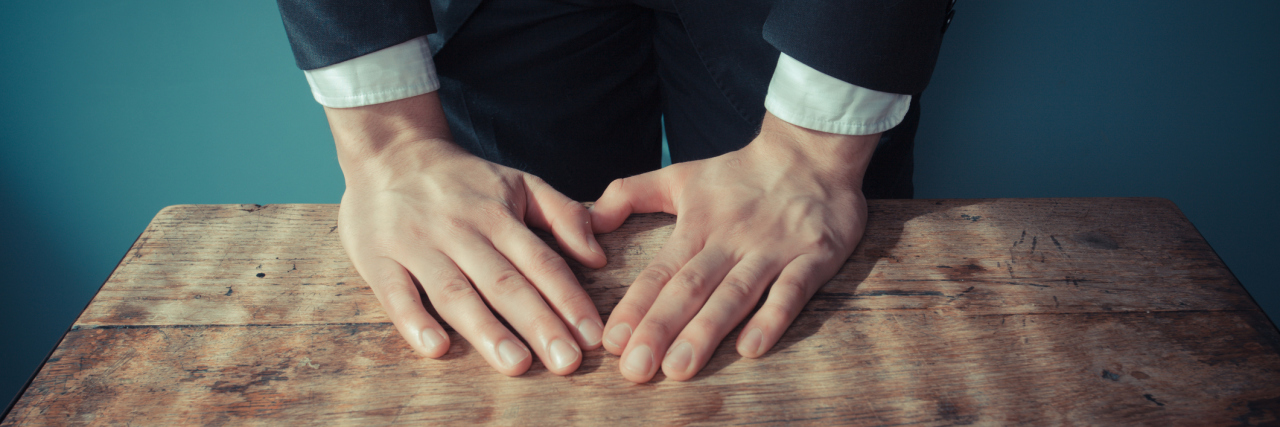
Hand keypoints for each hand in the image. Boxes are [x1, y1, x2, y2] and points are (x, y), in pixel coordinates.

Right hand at [328, 93, 606, 375]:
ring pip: (456, 292)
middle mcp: (461, 231)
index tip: (592, 335)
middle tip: (566, 361)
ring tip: (516, 363)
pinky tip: (437, 348)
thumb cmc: (463, 179)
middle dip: (539, 323)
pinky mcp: (378, 259)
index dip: (568, 299)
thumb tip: (599, 256)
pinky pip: (396, 293)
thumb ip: (564, 215)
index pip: (541, 262)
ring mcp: (418, 245)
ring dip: (486, 329)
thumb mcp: (519, 182)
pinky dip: (414, 321)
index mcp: (498, 215)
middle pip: (504, 283)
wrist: (389, 152)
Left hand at [590, 113, 879, 381]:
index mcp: (698, 225)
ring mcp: (773, 249)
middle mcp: (731, 240)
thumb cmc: (742, 173)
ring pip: (735, 294)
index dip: (635, 306)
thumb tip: (589, 218)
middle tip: (635, 368)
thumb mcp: (681, 175)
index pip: (660, 271)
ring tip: (679, 368)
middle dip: (660, 329)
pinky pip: (792, 290)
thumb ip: (631, 193)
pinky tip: (751, 348)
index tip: (612, 341)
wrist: (812, 151)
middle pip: (690, 288)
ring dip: (706, 332)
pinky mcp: (813, 256)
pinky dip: (773, 318)